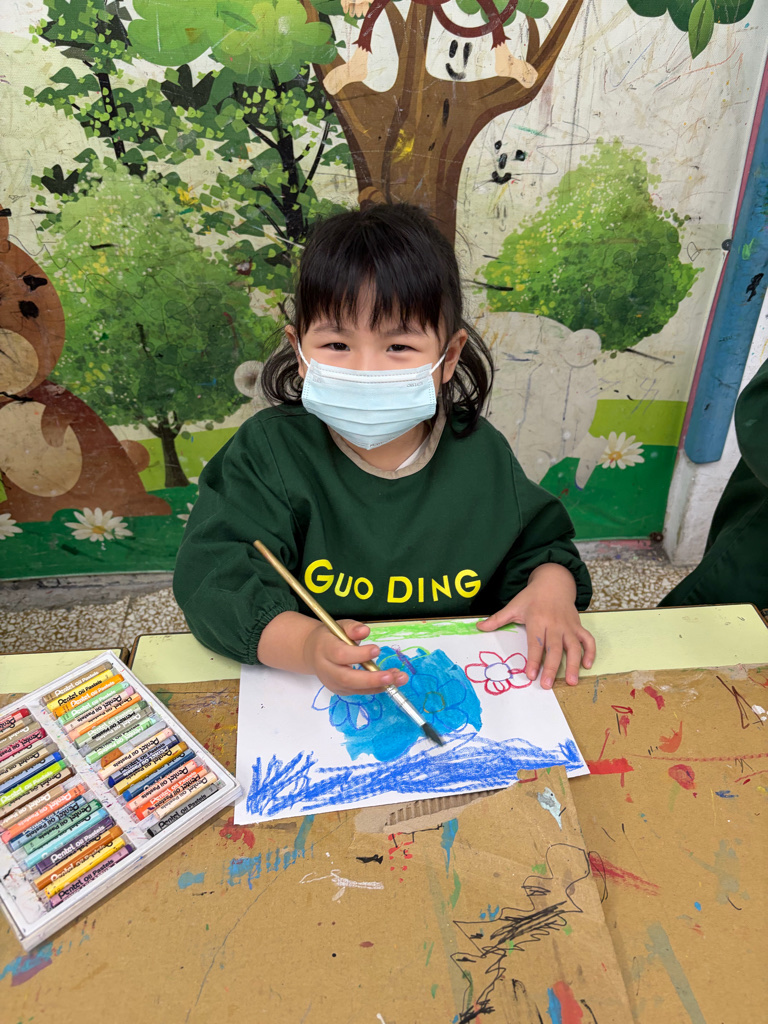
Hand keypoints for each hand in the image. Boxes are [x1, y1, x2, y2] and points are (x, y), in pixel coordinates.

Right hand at [303, 619, 408, 696]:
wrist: (313, 652)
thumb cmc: (330, 637)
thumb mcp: (340, 626)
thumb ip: (353, 628)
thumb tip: (365, 631)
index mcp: (324, 649)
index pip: (340, 654)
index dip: (359, 654)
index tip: (377, 650)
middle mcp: (326, 669)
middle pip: (346, 678)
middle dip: (370, 679)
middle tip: (391, 676)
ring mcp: (333, 683)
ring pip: (355, 688)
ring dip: (379, 685)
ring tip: (399, 678)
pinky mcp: (340, 691)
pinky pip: (359, 692)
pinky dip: (376, 688)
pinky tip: (392, 682)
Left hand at [477, 563, 594, 689]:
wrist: (554, 582)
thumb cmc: (532, 597)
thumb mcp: (514, 606)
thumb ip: (497, 619)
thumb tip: (478, 627)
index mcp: (538, 619)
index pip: (535, 643)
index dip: (533, 660)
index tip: (530, 675)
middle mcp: (555, 624)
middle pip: (555, 649)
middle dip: (552, 668)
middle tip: (548, 685)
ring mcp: (568, 626)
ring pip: (574, 647)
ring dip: (574, 664)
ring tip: (572, 681)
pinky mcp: (578, 626)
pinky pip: (588, 640)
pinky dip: (590, 652)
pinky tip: (587, 665)